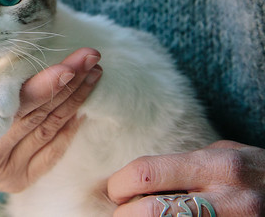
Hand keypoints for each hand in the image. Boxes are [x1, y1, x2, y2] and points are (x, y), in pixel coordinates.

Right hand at [0, 33, 101, 204]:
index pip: (6, 109)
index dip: (38, 90)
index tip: (64, 68)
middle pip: (37, 116)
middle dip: (68, 84)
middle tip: (90, 56)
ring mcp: (6, 168)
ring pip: (50, 130)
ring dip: (75, 99)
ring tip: (93, 70)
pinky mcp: (20, 177)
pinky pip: (52, 151)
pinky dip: (70, 127)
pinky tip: (82, 103)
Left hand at [108, 140, 264, 215]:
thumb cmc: (251, 171)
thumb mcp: (222, 155)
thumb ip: (184, 165)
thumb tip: (138, 178)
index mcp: (216, 166)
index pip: (147, 173)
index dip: (120, 183)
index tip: (115, 190)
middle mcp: (227, 198)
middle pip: (152, 211)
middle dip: (126, 214)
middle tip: (122, 211)